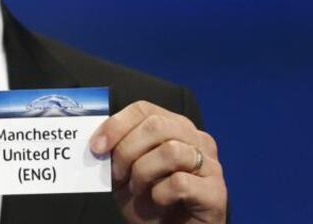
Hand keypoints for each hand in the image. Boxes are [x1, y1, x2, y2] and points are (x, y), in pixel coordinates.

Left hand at [89, 101, 226, 223]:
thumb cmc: (150, 202)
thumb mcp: (126, 172)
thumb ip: (117, 151)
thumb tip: (98, 141)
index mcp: (176, 127)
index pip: (144, 109)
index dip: (116, 125)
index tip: (96, 147)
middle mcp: (197, 139)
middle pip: (156, 125)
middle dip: (127, 151)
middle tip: (117, 175)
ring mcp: (210, 164)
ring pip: (170, 151)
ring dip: (143, 173)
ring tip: (138, 190)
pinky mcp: (216, 192)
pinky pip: (181, 182)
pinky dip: (161, 193)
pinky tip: (159, 201)